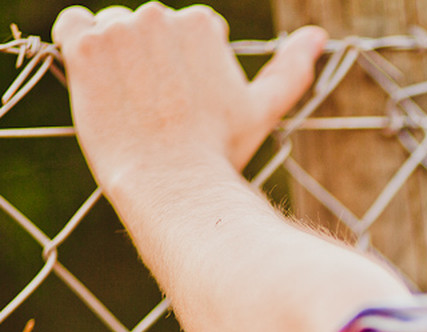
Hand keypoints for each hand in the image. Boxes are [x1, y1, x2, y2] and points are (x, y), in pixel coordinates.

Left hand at [51, 3, 325, 190]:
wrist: (173, 182)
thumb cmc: (219, 151)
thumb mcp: (261, 110)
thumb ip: (290, 69)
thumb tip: (318, 37)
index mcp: (201, 24)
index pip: (180, 31)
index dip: (180, 70)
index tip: (183, 102)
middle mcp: (162, 15)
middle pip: (144, 27)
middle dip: (148, 61)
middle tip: (158, 109)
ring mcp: (121, 29)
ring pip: (111, 30)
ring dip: (117, 60)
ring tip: (133, 105)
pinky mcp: (87, 47)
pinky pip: (71, 27)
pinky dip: (80, 52)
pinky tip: (102, 86)